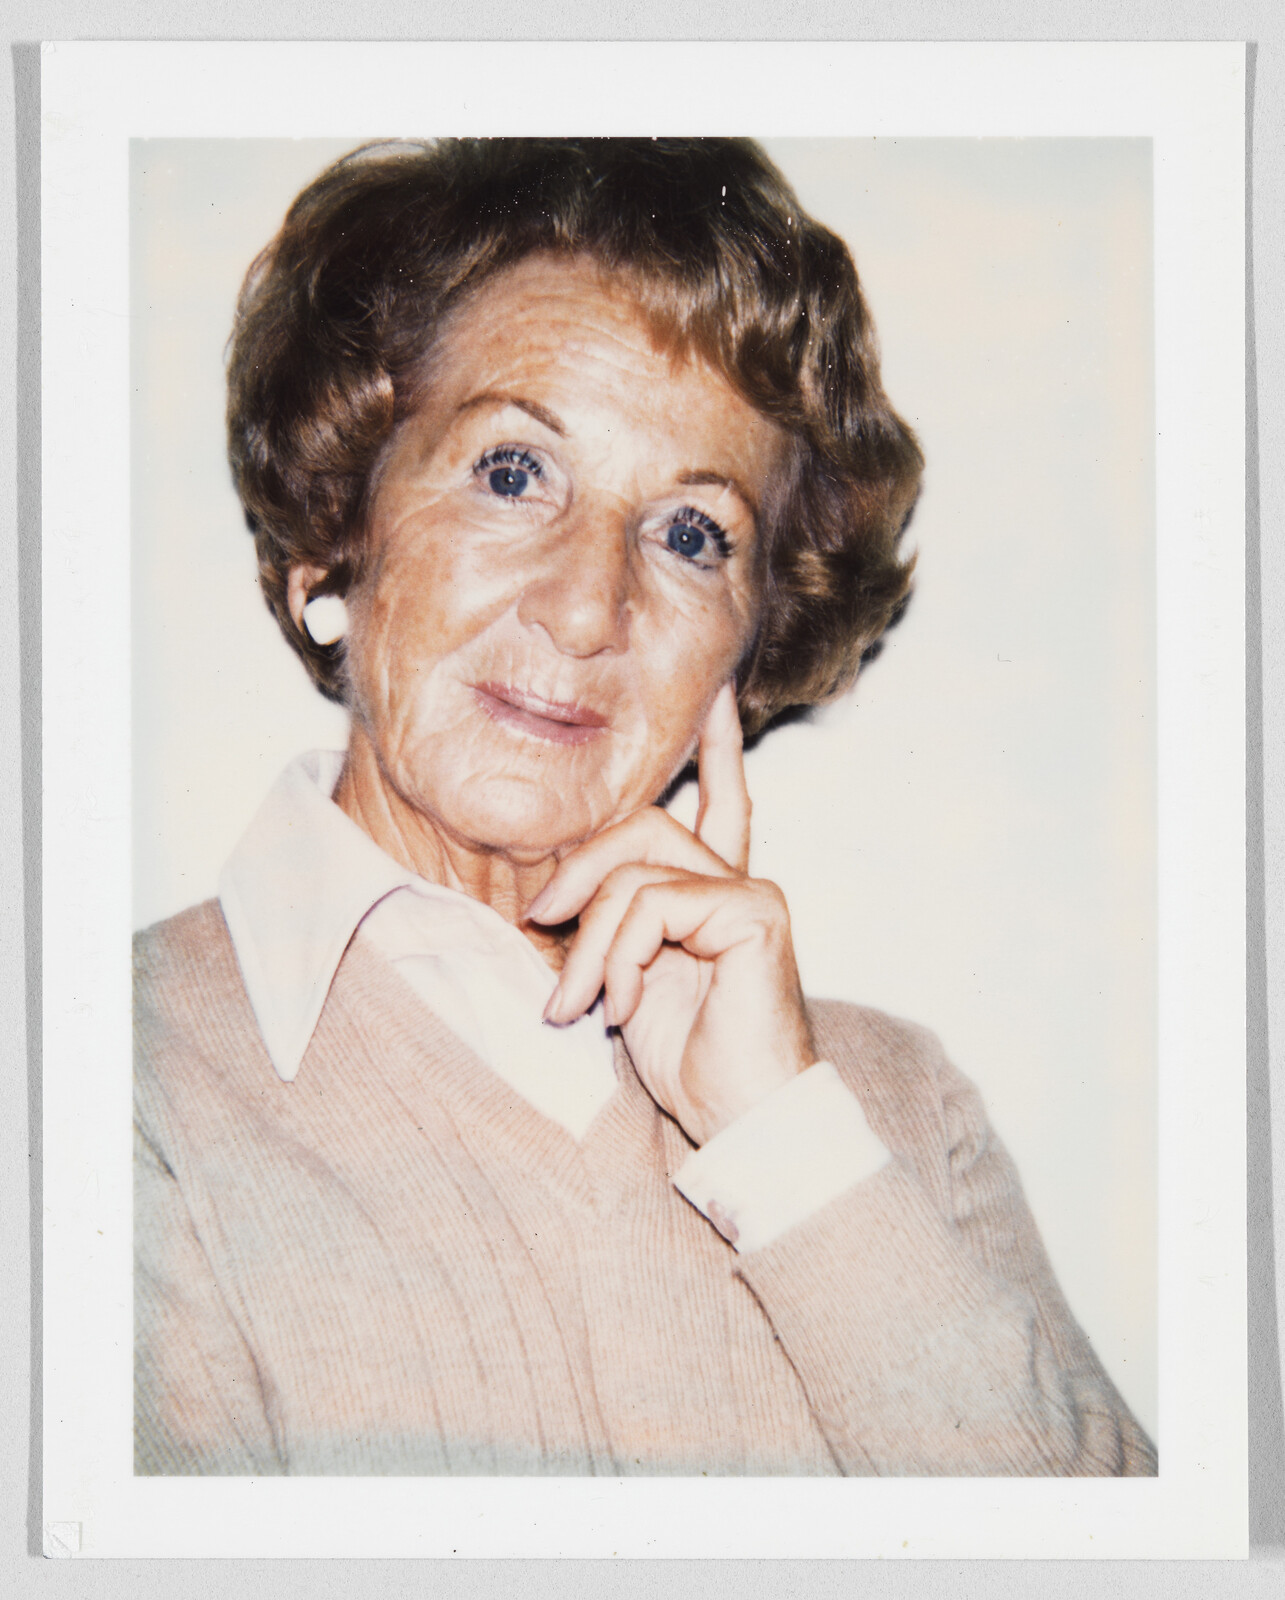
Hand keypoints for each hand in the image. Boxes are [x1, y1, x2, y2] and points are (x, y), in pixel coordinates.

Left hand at [526, 682, 815, 1145]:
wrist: (744, 1120)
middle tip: (536, 924)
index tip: (712, 692)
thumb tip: (550, 895)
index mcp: (716, 894)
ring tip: (575, 1008)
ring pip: (635, 873)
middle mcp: (739, 883)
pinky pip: (653, 905)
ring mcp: (751, 894)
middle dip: (579, 872)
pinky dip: (619, 958)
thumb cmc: (691, 1062)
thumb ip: (609, 928)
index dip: (716, 748)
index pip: (718, 803)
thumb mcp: (629, 982)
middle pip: (643, 825)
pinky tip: (622, 1009)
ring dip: (589, 944)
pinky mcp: (754, 912)